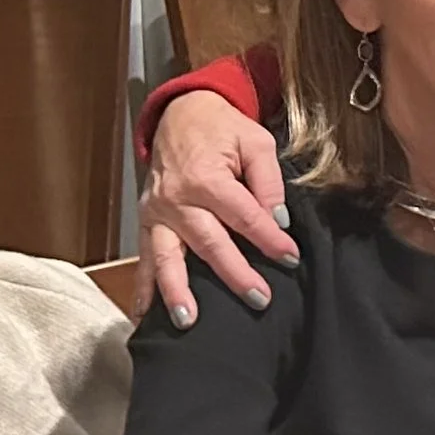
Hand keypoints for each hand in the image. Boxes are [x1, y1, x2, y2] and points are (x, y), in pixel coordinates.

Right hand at [143, 91, 295, 324]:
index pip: (245, 217)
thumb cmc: (223, 129)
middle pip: (209, 244)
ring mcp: (157, 213)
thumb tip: (278, 220)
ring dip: (176, 292)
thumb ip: (269, 182)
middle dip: (235, 274)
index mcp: (206, 178)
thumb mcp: (256, 142)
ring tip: (188, 321)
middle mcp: (177, 199)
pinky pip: (145, 258)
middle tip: (259, 299)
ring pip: (167, 258)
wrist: (180, 114)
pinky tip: (143, 316)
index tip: (291, 258)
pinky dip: (144, 288)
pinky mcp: (147, 221)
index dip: (270, 239)